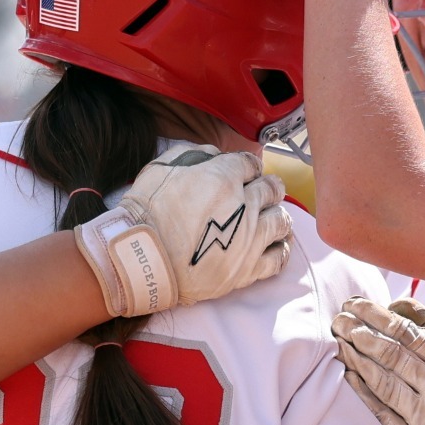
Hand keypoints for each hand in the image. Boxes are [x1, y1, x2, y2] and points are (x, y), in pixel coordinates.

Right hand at [73, 144, 290, 319]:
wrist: (142, 258)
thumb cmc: (148, 212)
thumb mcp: (163, 168)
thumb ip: (195, 155)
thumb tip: (215, 156)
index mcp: (224, 177)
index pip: (250, 164)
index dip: (247, 168)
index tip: (244, 174)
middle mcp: (244, 205)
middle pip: (272, 189)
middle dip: (268, 188)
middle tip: (262, 194)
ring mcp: (250, 239)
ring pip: (282, 220)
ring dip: (278, 216)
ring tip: (270, 219)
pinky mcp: (248, 269)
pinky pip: (278, 258)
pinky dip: (279, 249)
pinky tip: (273, 246)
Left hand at [333, 296, 424, 424]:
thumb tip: (396, 302)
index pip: (409, 333)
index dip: (377, 316)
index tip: (352, 304)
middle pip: (395, 355)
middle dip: (362, 333)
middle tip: (337, 320)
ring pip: (385, 382)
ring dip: (356, 359)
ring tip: (337, 342)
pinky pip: (379, 412)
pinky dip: (360, 392)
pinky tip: (345, 375)